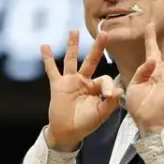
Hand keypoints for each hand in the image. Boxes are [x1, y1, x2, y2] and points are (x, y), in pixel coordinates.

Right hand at [42, 30, 122, 150]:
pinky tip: (44, 46)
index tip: (109, 94)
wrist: (67, 133)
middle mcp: (84, 81)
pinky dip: (48, 59)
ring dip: (72, 45)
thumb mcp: (101, 115)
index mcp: (96, 88)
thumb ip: (110, 103)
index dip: (107, 85)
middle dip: (97, 47)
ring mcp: (70, 82)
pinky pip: (52, 70)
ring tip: (74, 31)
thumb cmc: (85, 124)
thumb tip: (118, 90)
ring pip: (71, 60)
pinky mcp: (58, 85)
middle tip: (104, 33)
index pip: (104, 78)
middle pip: (91, 60)